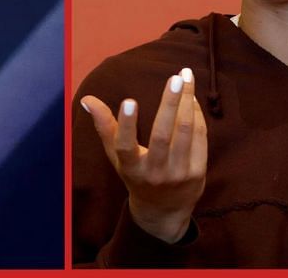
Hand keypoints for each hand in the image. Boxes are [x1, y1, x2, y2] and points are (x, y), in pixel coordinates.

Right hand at [80, 68, 206, 242]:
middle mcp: (155, 173)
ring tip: (186, 77)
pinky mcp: (198, 172)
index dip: (126, 125)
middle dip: (170, 103)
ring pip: (186, 132)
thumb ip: (105, 127)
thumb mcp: (117, 157)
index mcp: (131, 169)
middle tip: (175, 77)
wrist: (164, 211)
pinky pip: (200, 136)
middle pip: (163, 135)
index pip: (126, 146)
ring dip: (187, 102)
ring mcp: (179, 174)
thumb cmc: (136, 175)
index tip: (128, 101)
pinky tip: (191, 97)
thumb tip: (87, 100)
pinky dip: (196, 114)